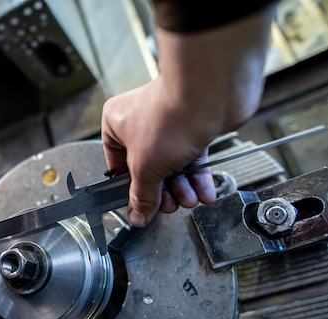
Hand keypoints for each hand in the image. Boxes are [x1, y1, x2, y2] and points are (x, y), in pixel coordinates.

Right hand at [101, 4, 275, 226]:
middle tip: (169, 205)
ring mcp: (169, 124)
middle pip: (147, 168)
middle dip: (162, 190)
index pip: (117, 164)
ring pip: (171, 165)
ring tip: (189, 199)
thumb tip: (137, 216)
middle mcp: (140, 121)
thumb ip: (141, 196)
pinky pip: (192, 158)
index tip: (140, 206)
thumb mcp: (145, 168)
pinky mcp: (194, 127)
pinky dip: (198, 177)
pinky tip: (204, 192)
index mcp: (116, 124)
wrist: (210, 94)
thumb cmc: (170, 117)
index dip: (130, 187)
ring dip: (182, 187)